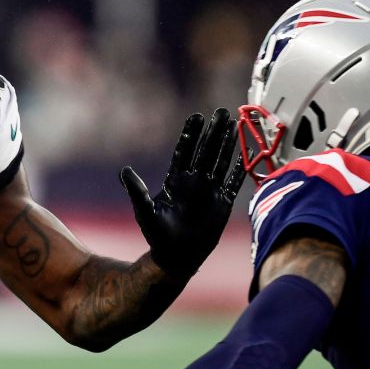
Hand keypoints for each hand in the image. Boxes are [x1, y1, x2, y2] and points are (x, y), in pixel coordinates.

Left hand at [120, 107, 245, 276]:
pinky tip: (245, 154)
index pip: (185, 151)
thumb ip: (136, 191)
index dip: (191, 134)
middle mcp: (194, 182)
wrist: (176, 257)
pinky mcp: (223, 204)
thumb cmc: (157, 236)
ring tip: (233, 124)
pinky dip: (239, 169)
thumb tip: (124, 171)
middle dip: (214, 131)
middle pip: (206, 151)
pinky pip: (233, 182)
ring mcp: (210, 191)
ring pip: (220, 161)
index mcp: (176, 181)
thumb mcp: (144, 211)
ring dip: (227, 143)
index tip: (196, 116)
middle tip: (221, 112)